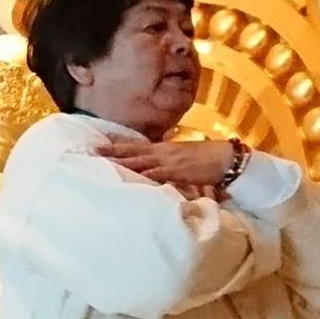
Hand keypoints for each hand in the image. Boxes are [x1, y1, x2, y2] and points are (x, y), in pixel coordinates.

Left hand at [96, 137, 238, 191]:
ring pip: (141, 160)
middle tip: (93, 150)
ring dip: (123, 161)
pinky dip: (146, 174)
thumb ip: (166, 163)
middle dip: (113, 151)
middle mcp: (162, 152)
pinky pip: (159, 173)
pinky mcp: (178, 170)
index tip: (100, 142)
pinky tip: (134, 176)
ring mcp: (169, 160)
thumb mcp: (181, 159)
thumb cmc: (205, 161)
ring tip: (105, 162)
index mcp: (163, 149)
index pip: (136, 145)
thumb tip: (154, 169)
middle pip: (133, 150)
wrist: (226, 159)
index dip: (118, 144)